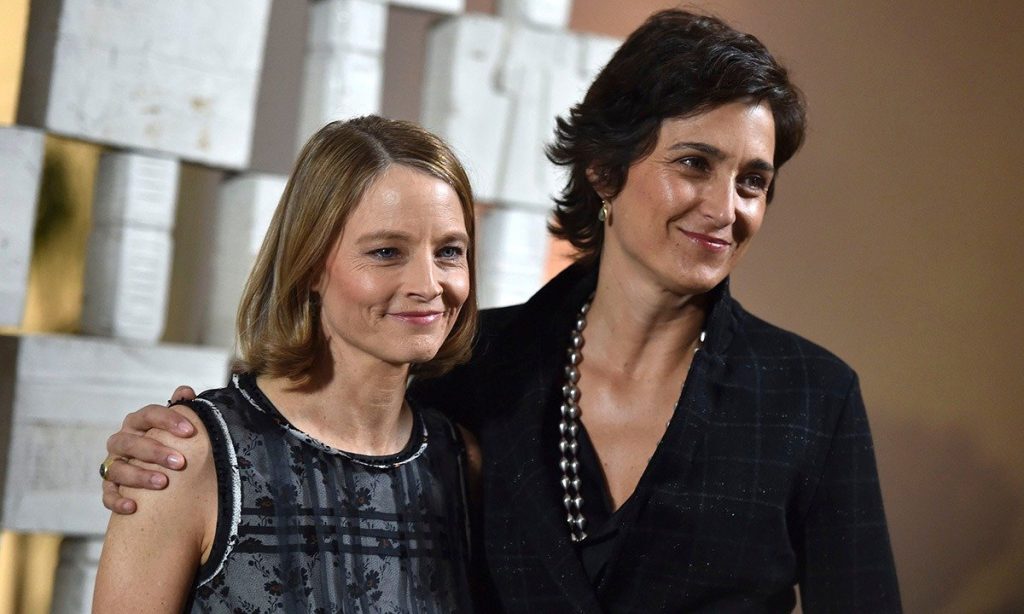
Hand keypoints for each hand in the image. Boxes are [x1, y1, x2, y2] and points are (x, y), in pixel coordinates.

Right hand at [102, 386, 197, 513]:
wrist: (155, 469)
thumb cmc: (169, 442)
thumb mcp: (177, 425)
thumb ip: (183, 407)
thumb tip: (186, 391)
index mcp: (137, 423)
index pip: (149, 415)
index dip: (168, 420)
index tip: (190, 431)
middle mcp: (122, 441)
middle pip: (130, 443)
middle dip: (155, 452)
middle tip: (180, 463)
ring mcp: (113, 463)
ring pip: (117, 468)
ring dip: (139, 476)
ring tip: (163, 483)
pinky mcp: (110, 486)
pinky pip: (107, 494)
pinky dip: (117, 500)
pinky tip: (133, 507)